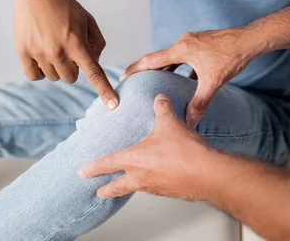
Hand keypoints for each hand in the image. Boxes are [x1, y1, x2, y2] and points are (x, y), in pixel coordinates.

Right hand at [11, 0, 117, 108]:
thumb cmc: (65, 5)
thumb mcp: (88, 20)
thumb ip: (96, 43)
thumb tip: (93, 63)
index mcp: (77, 43)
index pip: (94, 72)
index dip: (104, 90)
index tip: (113, 106)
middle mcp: (58, 51)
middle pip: (72, 78)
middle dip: (74, 68)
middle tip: (68, 50)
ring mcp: (39, 53)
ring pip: (54, 77)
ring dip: (57, 68)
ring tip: (53, 47)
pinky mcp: (22, 52)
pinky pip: (35, 75)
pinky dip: (40, 70)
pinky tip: (41, 55)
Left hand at [78, 94, 217, 199]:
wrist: (207, 173)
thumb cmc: (185, 150)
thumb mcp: (170, 122)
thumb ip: (162, 108)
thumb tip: (159, 98)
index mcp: (135, 160)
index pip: (108, 163)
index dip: (93, 168)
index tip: (82, 172)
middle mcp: (142, 177)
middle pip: (117, 187)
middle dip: (106, 189)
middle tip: (99, 191)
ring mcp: (156, 187)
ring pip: (137, 188)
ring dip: (131, 186)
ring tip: (132, 181)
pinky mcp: (171, 192)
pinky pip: (157, 188)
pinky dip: (154, 184)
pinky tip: (161, 177)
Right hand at [121, 28, 257, 126]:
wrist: (249, 40)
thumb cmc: (231, 57)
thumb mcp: (213, 82)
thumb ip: (199, 103)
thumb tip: (189, 123)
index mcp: (181, 49)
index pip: (151, 60)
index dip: (135, 69)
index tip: (123, 76)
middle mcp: (184, 42)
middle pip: (159, 58)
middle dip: (147, 70)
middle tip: (135, 82)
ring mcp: (193, 42)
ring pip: (173, 58)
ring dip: (165, 69)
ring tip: (157, 83)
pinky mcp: (201, 44)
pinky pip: (185, 57)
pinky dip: (181, 68)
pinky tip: (185, 81)